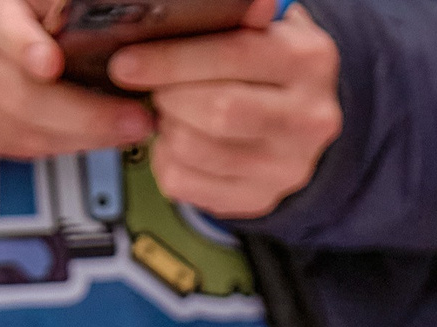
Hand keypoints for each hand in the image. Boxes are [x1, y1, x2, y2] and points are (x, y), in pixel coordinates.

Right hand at [0, 0, 152, 157]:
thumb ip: (44, 7)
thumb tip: (102, 28)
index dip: (22, 42)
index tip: (50, 62)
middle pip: (17, 91)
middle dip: (87, 115)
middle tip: (133, 119)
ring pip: (15, 128)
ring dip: (76, 137)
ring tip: (115, 131)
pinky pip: (1, 145)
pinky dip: (45, 145)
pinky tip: (71, 137)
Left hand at [109, 1, 339, 217]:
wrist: (301, 116)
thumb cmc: (269, 63)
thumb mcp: (259, 28)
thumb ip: (231, 18)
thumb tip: (187, 9)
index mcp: (308, 61)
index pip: (233, 58)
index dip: (171, 61)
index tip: (128, 64)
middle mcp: (307, 119)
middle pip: (218, 112)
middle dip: (169, 97)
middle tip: (156, 88)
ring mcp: (285, 166)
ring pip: (196, 150)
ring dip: (167, 128)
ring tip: (172, 112)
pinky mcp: (259, 198)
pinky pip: (187, 185)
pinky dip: (166, 160)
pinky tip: (178, 142)